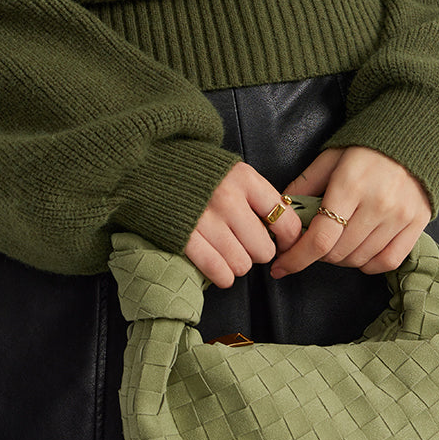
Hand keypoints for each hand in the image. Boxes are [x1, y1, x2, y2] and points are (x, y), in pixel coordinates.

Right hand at [184, 161, 304, 287]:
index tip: (282, 243)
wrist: (150, 164)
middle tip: (244, 242)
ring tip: (226, 249)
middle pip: (263, 250)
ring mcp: (204, 220)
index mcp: (245, 179)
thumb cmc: (198, 172)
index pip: (285, 221)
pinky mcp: (184, 237)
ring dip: (237, 263)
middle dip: (256, 251)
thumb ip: (257, 196)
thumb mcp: (233, 172)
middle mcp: (228, 199)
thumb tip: (282, 231)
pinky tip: (217, 264)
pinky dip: (221, 275)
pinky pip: (218, 272)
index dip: (289, 240)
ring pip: (242, 265)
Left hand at [269, 146, 431, 277]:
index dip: (297, 258)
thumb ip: (304, 186)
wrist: (411, 137)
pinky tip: (359, 251)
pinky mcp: (417, 223)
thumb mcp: (328, 159)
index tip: (281, 266)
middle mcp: (377, 203)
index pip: (320, 237)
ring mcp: (400, 216)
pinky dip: (369, 264)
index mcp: (350, 185)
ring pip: (360, 259)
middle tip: (313, 242)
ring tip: (337, 241)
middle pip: (338, 252)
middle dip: (317, 254)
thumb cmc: (364, 148)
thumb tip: (280, 212)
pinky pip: (388, 261)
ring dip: (341, 258)